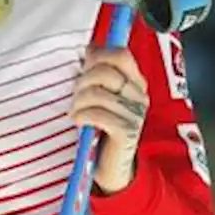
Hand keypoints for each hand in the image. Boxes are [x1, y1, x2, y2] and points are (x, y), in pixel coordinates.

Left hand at [71, 45, 149, 194]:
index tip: (83, 68)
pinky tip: (79, 122)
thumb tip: (91, 47)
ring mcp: (134, 114)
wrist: (110, 167)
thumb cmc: (101, 130)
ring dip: (78, 103)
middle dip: (81, 82)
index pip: (120, 55)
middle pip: (104, 72)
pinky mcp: (126, 131)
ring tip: (76, 112)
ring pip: (96, 93)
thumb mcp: (99, 96)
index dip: (97, 57)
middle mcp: (138, 96)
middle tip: (76, 97)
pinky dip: (82, 116)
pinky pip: (97, 113)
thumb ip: (97, 72)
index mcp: (134, 83)